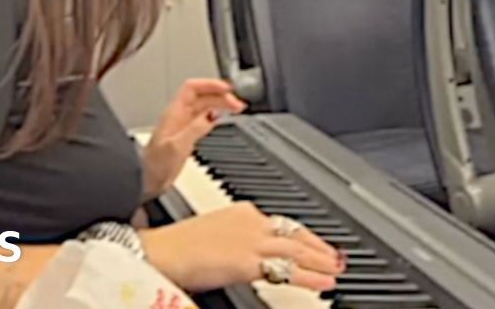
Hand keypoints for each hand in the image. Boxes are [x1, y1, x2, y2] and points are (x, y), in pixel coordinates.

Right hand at [139, 202, 345, 291]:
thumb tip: (245, 259)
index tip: (313, 244)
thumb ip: (235, 244)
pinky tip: (323, 282)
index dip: (302, 236)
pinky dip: (311, 276)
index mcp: (240, 211)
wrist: (159, 251)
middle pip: (294, 233)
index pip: (280, 223)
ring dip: (320, 261)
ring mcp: (251, 240)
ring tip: (336, 269)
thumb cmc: (175, 248)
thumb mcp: (211, 237)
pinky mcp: (249, 261)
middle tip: (335, 255)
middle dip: (318, 246)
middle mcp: (250, 221)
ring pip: (297, 249)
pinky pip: (288, 270)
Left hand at [141, 78, 245, 199]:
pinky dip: (215, 114)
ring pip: (204, 105)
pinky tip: (222, 117)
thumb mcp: (177, 145)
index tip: (227, 89)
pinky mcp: (187, 135)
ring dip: (220, 103)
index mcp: (174, 112)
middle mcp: (179, 115)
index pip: (193, 87)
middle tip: (238, 103)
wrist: (148, 180)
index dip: (210, 84)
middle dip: (221, 95)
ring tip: (236, 107)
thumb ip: (195, 128)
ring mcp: (183, 125)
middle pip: (202, 96)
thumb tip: (211, 115)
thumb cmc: (155, 165)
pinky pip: (203, 118)